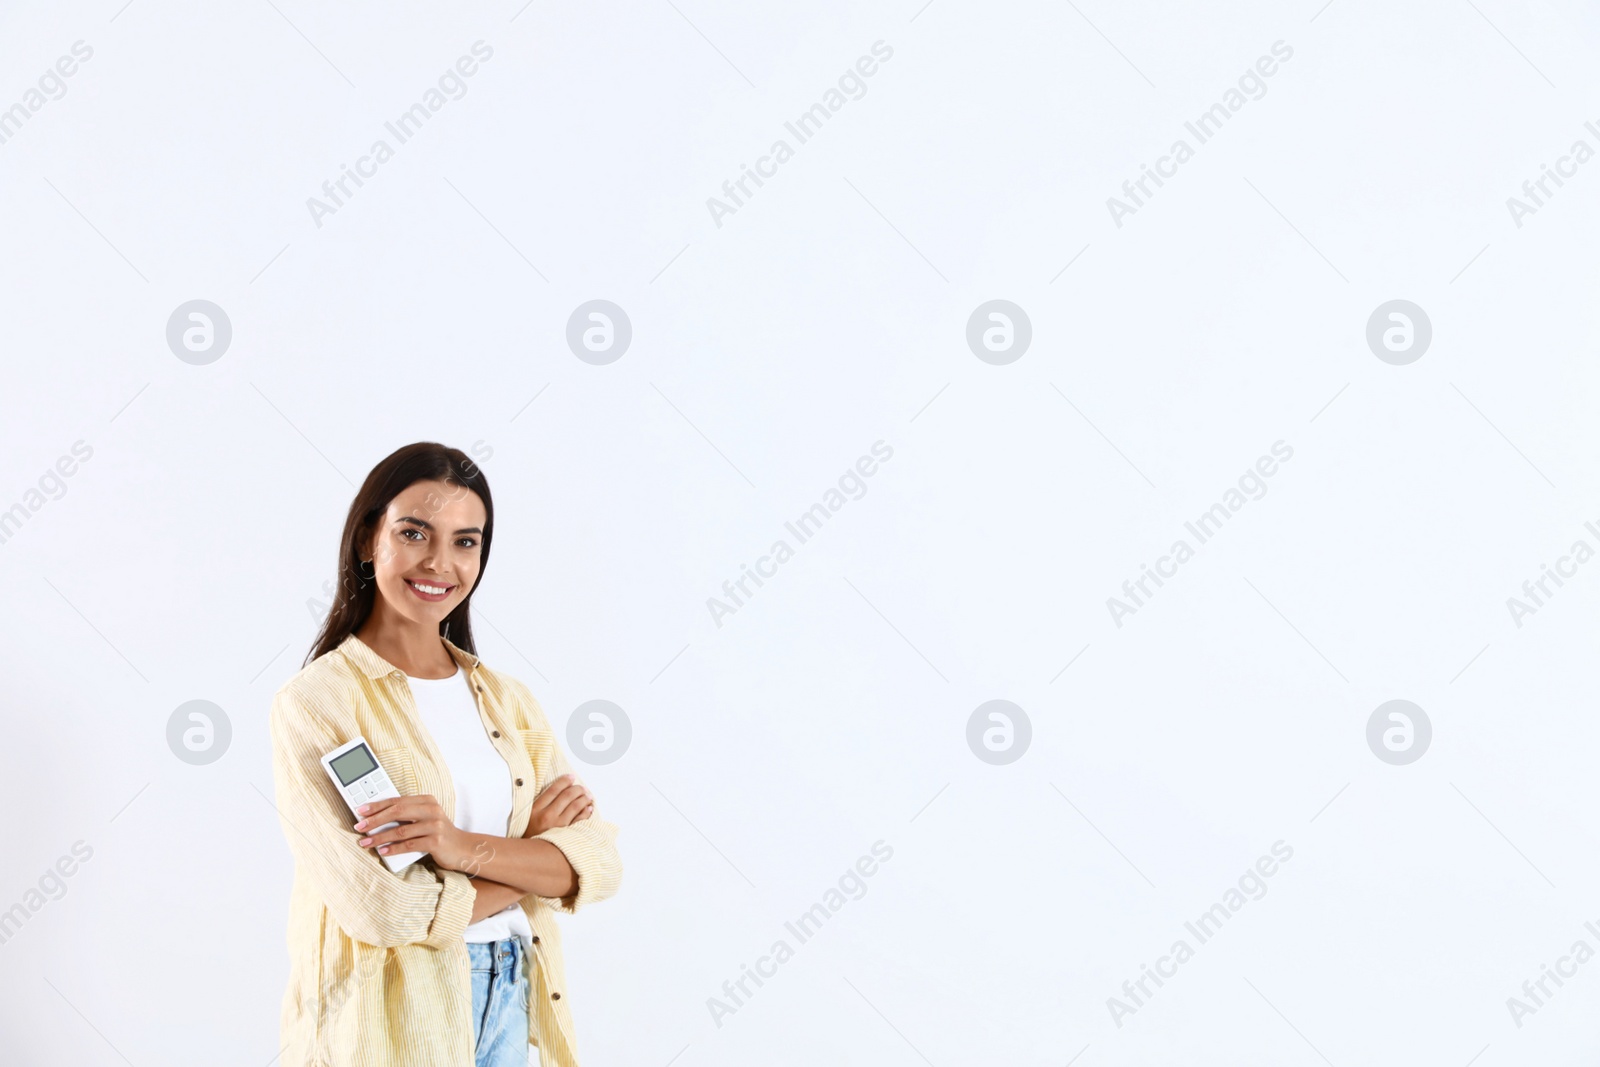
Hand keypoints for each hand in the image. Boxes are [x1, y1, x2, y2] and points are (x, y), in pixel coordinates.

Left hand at [353, 795, 469, 865]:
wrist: (462, 848)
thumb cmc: (438, 834)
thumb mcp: (425, 819)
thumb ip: (407, 815)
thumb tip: (376, 819)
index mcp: (427, 800)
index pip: (397, 800)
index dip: (377, 805)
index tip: (361, 811)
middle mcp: (432, 810)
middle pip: (397, 812)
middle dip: (375, 820)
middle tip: (359, 826)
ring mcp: (435, 825)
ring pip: (401, 830)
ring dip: (380, 838)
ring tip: (365, 842)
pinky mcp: (436, 841)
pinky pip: (409, 845)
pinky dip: (393, 849)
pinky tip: (382, 851)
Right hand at [523, 773, 593, 837]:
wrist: (529, 856)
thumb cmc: (528, 834)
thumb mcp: (526, 817)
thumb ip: (539, 804)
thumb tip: (558, 790)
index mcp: (535, 810)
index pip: (554, 789)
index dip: (564, 781)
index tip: (571, 777)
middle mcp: (547, 816)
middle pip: (567, 796)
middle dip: (577, 789)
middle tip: (582, 788)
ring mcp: (558, 826)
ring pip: (576, 806)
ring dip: (584, 798)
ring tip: (588, 796)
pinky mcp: (566, 835)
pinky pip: (580, 820)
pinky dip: (586, 812)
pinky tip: (588, 808)